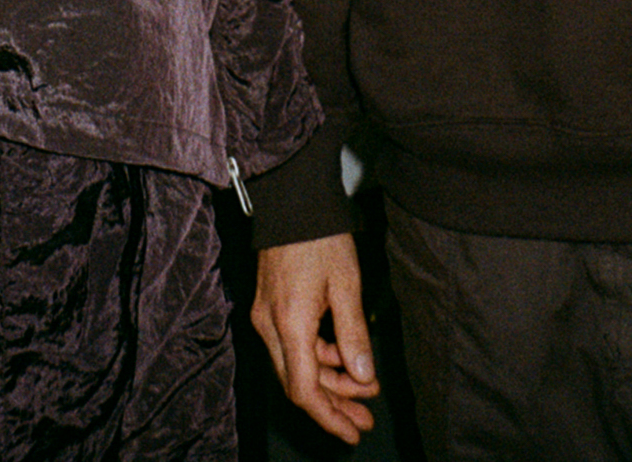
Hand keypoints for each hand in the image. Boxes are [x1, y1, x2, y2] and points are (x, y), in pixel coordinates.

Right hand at [253, 234, 379, 442]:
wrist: (290, 198)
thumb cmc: (319, 235)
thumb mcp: (346, 284)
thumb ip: (353, 334)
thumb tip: (364, 376)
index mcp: (289, 324)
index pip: (305, 390)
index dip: (329, 417)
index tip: (353, 432)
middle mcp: (269, 326)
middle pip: (298, 384)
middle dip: (334, 404)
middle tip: (366, 417)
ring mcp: (265, 316)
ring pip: (295, 366)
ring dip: (329, 380)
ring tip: (365, 386)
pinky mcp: (268, 306)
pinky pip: (291, 346)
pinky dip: (318, 357)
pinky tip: (344, 356)